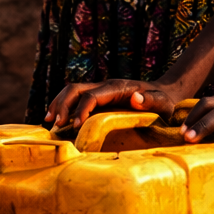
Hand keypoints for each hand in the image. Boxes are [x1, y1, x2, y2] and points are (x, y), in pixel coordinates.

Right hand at [44, 80, 179, 129]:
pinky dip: (64, 107)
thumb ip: (151, 101)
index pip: (91, 96)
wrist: (165, 94)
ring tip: (48, 122)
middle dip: (62, 105)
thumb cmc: (165, 102)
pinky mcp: (99, 99)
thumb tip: (135, 98)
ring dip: (59, 104)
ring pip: (72, 91)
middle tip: (55, 125)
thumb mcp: (163, 102)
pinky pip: (76, 99)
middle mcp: (105, 86)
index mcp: (117, 87)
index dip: (81, 110)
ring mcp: (100, 91)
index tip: (76, 127)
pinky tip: (57, 121)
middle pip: (74, 89)